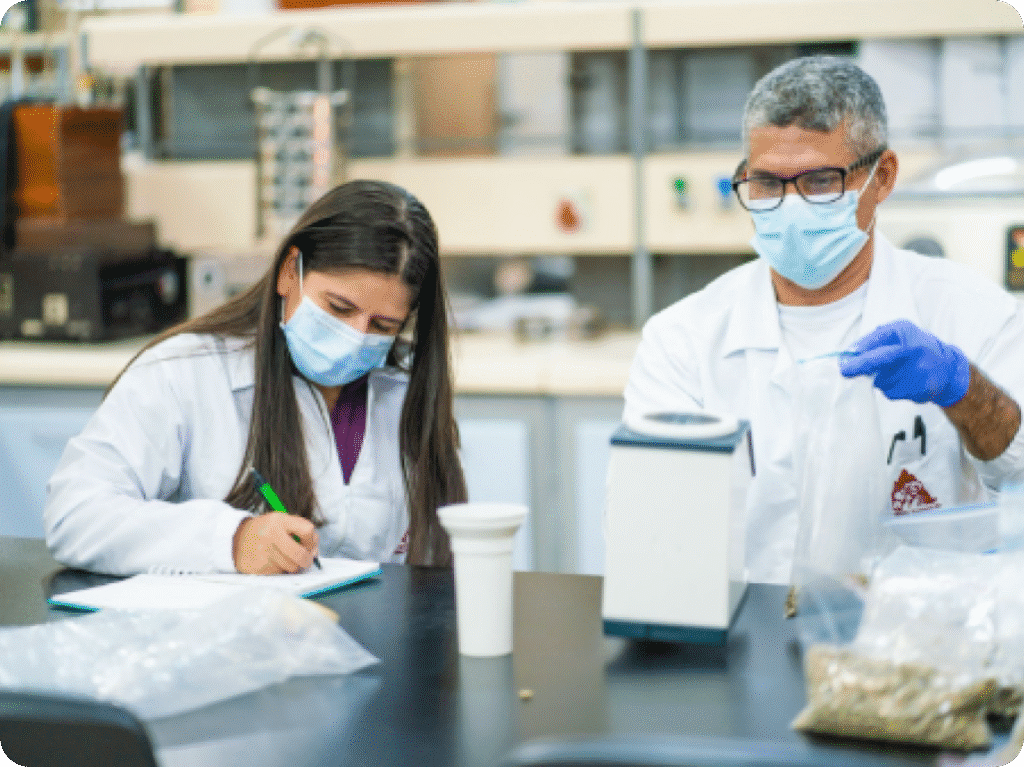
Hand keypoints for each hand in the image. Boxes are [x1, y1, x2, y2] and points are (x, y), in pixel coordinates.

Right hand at [232, 513, 318, 573]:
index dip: (312, 541)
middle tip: (305, 560)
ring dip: (292, 566)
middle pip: (301, 554)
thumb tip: (315, 552)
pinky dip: (280, 570)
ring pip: (292, 567)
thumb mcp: (281, 522)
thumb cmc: (265, 531)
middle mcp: (271, 534)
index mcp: (279, 520)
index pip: (307, 530)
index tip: (309, 545)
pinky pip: (280, 573)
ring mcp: (264, 551)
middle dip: (306, 560)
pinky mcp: (259, 566)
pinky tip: (272, 562)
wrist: (236, 540)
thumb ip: (300, 531)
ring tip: (283, 558)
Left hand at [839, 319, 970, 405]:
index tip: (844, 358)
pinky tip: (904, 382)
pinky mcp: (919, 389)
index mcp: (906, 332)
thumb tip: (851, 351)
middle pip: (879, 360)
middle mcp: (913, 349)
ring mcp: (918, 371)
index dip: (860, 349)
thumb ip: (876, 339)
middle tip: (845, 371)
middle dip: (858, 366)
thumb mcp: (900, 333)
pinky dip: (891, 389)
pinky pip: (891, 392)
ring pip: (882, 380)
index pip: (879, 338)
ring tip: (896, 372)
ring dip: (880, 379)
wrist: (947, 368)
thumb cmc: (917, 348)